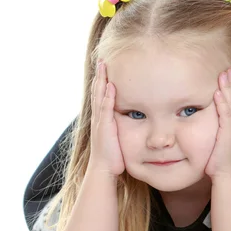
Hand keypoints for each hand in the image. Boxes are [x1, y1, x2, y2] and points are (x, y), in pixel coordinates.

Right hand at [89, 61, 125, 176]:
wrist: (104, 169)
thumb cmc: (113, 156)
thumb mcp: (117, 137)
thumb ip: (122, 127)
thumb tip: (133, 120)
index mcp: (102, 119)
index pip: (101, 96)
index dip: (102, 82)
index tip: (105, 69)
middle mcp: (99, 117)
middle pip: (98, 92)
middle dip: (99, 76)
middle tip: (101, 61)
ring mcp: (100, 121)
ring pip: (99, 96)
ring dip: (101, 81)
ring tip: (103, 66)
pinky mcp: (104, 127)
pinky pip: (106, 108)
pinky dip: (108, 96)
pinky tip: (111, 85)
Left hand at [205, 69, 230, 182]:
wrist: (229, 177)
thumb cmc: (226, 163)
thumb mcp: (230, 142)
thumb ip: (228, 130)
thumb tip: (222, 123)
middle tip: (230, 70)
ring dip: (228, 88)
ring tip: (223, 75)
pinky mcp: (230, 134)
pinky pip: (226, 114)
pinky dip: (222, 102)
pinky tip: (218, 92)